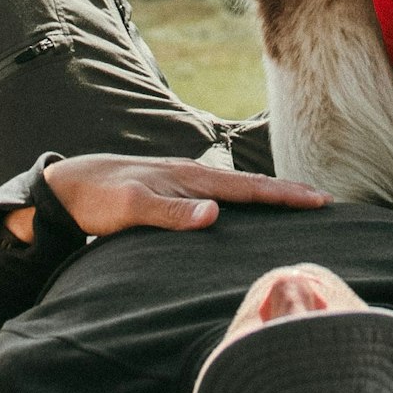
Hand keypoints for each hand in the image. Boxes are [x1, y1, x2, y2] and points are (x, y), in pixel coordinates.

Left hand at [8, 154, 329, 243]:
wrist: (68, 185)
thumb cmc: (98, 198)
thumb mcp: (131, 207)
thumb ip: (170, 213)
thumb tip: (214, 214)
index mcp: (191, 178)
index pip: (250, 188)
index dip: (286, 195)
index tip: (320, 200)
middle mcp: (193, 177)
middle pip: (252, 185)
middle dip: (288, 192)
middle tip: (324, 201)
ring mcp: (185, 184)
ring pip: (238, 190)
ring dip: (268, 196)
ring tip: (296, 203)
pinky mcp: (175, 194)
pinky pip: (221, 197)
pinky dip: (245, 201)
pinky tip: (248, 211)